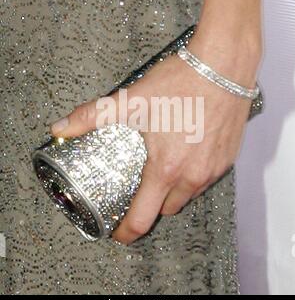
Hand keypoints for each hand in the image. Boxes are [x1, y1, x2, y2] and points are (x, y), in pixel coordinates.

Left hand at [51, 32, 260, 244]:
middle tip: (141, 189)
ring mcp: (213, 169)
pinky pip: (206, 179)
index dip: (127, 232)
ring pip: (189, 195)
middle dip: (151, 205)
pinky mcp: (228, 159)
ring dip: (174, 190)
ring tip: (163, 168)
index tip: (120, 233)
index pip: (143, 218)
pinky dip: (193, 175)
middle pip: (167, 209)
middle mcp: (192, 176)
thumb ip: (93, 116)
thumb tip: (60, 127)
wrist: (224, 66)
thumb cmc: (181, 83)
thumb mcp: (132, 100)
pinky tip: (186, 154)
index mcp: (165, 169)